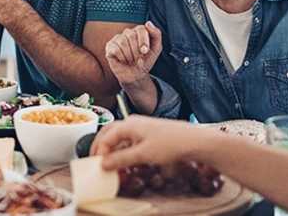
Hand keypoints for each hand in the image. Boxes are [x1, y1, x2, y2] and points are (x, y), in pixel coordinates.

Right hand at [90, 116, 211, 170]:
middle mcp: (132, 122)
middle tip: (95, 160)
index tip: (97, 165)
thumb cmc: (170, 143)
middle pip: (109, 133)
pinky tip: (125, 159)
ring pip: (119, 137)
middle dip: (100, 146)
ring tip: (109, 162)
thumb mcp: (143, 155)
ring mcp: (140, 127)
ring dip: (111, 148)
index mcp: (128, 124)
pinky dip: (122, 149)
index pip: (105, 137)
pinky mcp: (148, 133)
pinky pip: (129, 140)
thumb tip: (103, 164)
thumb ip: (121, 159)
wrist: (193, 140)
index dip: (98, 151)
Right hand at [104, 21, 162, 86]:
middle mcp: (128, 32)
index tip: (145, 51)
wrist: (135, 75)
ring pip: (123, 42)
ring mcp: (118, 38)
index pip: (141, 29)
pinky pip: (116, 49)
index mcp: (139, 31)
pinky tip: (123, 60)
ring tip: (130, 60)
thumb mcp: (156, 49)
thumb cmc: (145, 61)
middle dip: (136, 51)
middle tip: (137, 58)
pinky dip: (122, 58)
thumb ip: (156, 34)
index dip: (143, 41)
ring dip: (129, 56)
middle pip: (131, 35)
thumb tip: (148, 23)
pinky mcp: (110, 46)